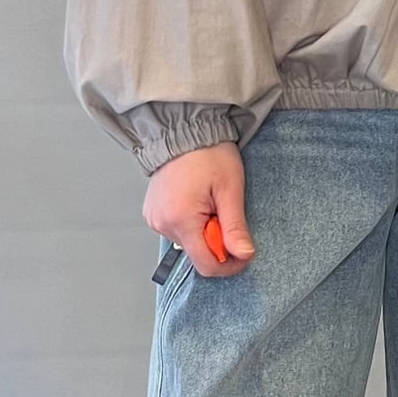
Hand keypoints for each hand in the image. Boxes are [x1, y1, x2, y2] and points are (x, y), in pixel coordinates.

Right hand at [142, 141, 255, 277]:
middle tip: (226, 212)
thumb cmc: (209, 154)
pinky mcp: (153, 214)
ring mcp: (154, 219)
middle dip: (218, 241)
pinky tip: (199, 202)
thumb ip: (235, 226)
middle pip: (197, 253)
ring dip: (206, 230)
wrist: (186, 131)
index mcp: (181, 219)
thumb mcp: (230, 190)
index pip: (205, 264)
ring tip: (211, 202)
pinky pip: (178, 230)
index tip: (243, 252)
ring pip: (189, 242)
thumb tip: (244, 254)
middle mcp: (162, 223)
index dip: (229, 264)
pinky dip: (193, 223)